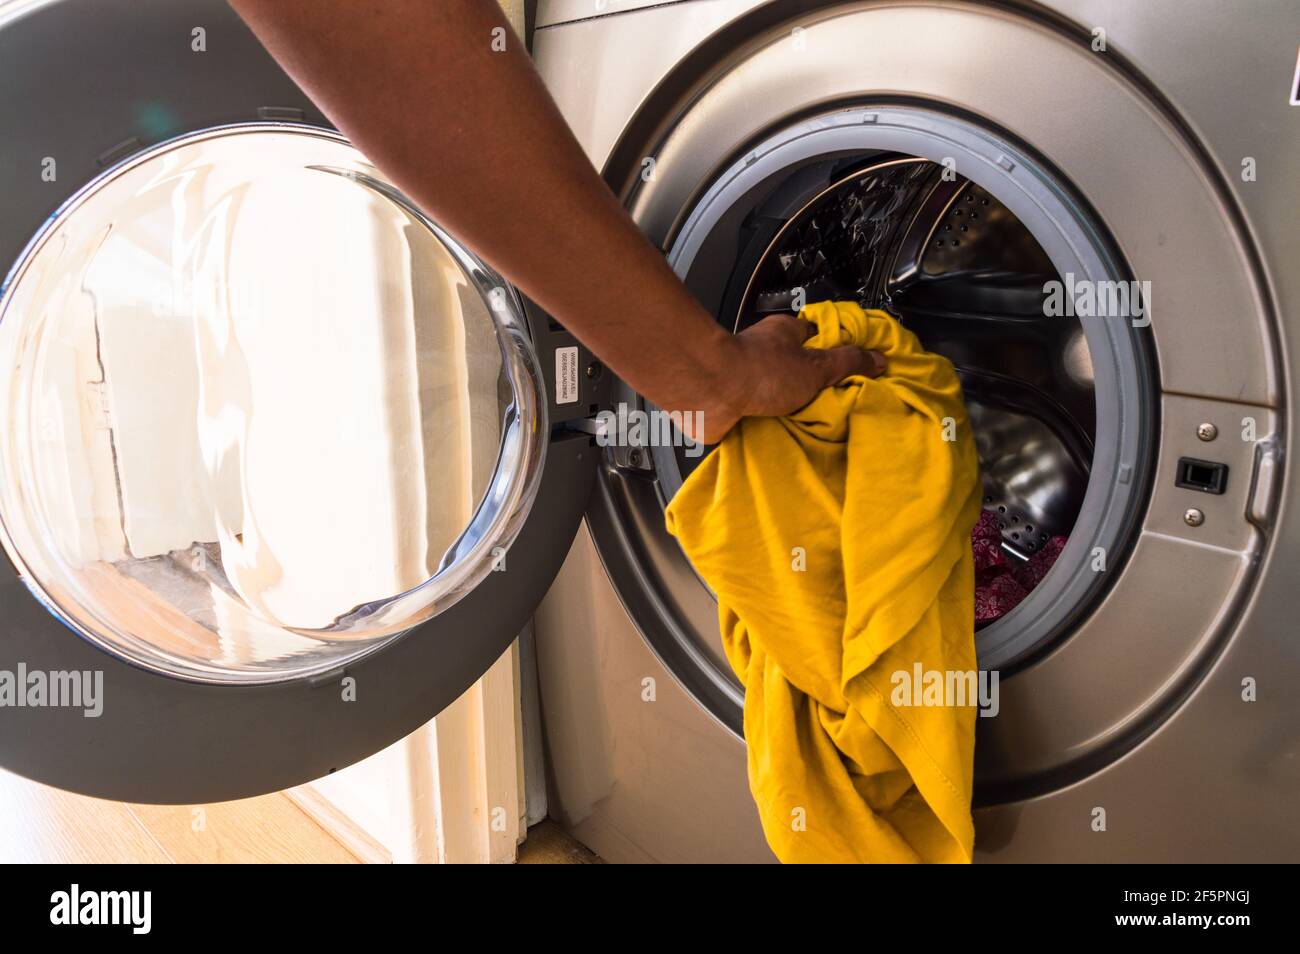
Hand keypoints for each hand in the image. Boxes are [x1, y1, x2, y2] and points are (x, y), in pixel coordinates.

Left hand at [695, 314, 885, 443]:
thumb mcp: (815, 365)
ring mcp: (748, 380)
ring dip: (794, 411)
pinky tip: (789, 439)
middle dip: (817, 390)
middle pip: (800, 371)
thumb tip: (877, 359)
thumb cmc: (758, 370)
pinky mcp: (734, 405)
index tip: (857, 371)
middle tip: (840, 406)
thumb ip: (847, 363)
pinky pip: (761, 417)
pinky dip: (773, 427)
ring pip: (781, 396)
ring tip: (819, 428)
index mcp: (785, 334)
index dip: (839, 353)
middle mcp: (766, 354)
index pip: (820, 338)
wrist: (710, 392)